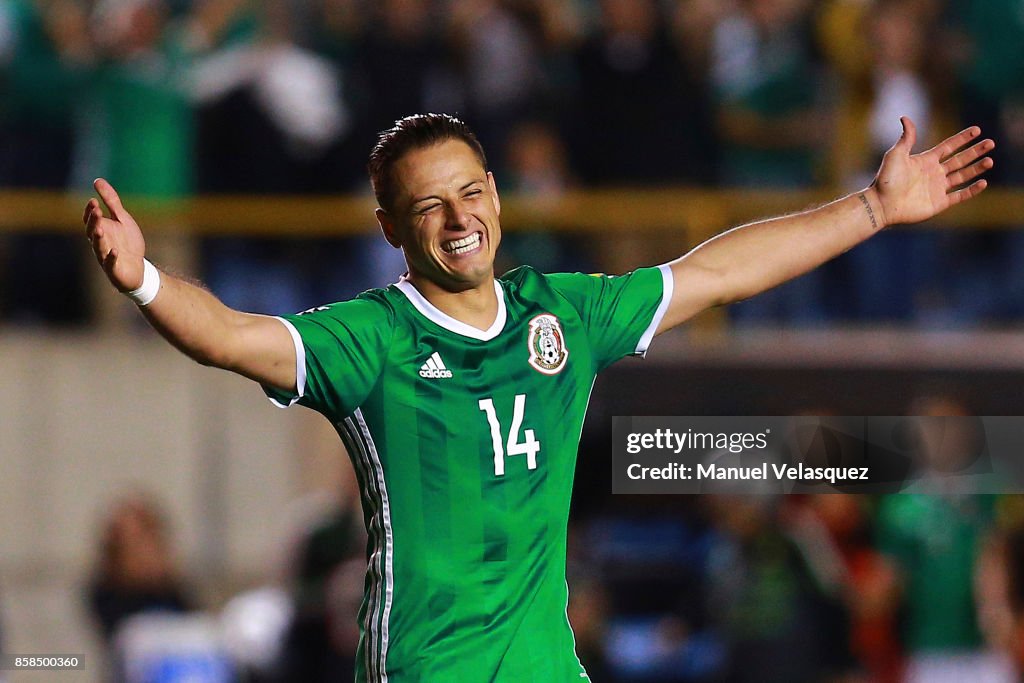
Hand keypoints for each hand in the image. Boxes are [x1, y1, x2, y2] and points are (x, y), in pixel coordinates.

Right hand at [84, 178, 145, 291]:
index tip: (93, 200)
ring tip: (99, 228)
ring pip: (98, 247)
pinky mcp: (114, 269)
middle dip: (94, 221)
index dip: (91, 211)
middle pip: (92, 231)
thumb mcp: (122, 218)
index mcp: (100, 229)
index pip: (90, 219)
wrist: (137, 268)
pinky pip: (111, 263)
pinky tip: (115, 251)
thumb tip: (97, 180)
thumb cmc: (127, 242)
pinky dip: (112, 257)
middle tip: (96, 210)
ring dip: (98, 238)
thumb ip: (111, 201)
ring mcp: (105, 256)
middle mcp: (100, 242)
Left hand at [871, 116, 994, 226]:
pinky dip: (972, 190)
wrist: (881, 204)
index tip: (977, 130)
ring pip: (962, 176)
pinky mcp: (938, 203)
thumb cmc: (886, 179)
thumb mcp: (896, 154)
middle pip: (959, 160)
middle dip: (975, 152)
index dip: (962, 139)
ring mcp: (937, 188)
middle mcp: (933, 173)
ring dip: (976, 168)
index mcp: (925, 161)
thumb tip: (905, 117)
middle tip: (990, 143)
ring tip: (990, 161)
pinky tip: (983, 182)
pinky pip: (959, 196)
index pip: (949, 147)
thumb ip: (906, 138)